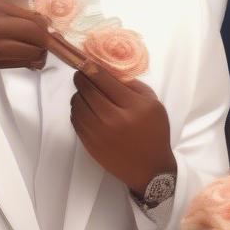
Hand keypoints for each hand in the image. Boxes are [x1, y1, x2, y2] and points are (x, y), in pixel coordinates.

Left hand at [70, 66, 175, 194]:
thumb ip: (132, 85)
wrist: (149, 168)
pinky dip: (77, 110)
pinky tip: (85, 109)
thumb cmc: (154, 133)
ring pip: (76, 103)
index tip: (85, 61)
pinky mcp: (89, 143)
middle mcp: (113, 118)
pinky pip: (75, 119)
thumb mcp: (153, 104)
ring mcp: (98, 132)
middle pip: (86, 88)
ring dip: (79, 94)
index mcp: (132, 106)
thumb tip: (107, 70)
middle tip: (82, 74)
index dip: (90, 66)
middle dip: (81, 77)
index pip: (102, 78)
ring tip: (86, 93)